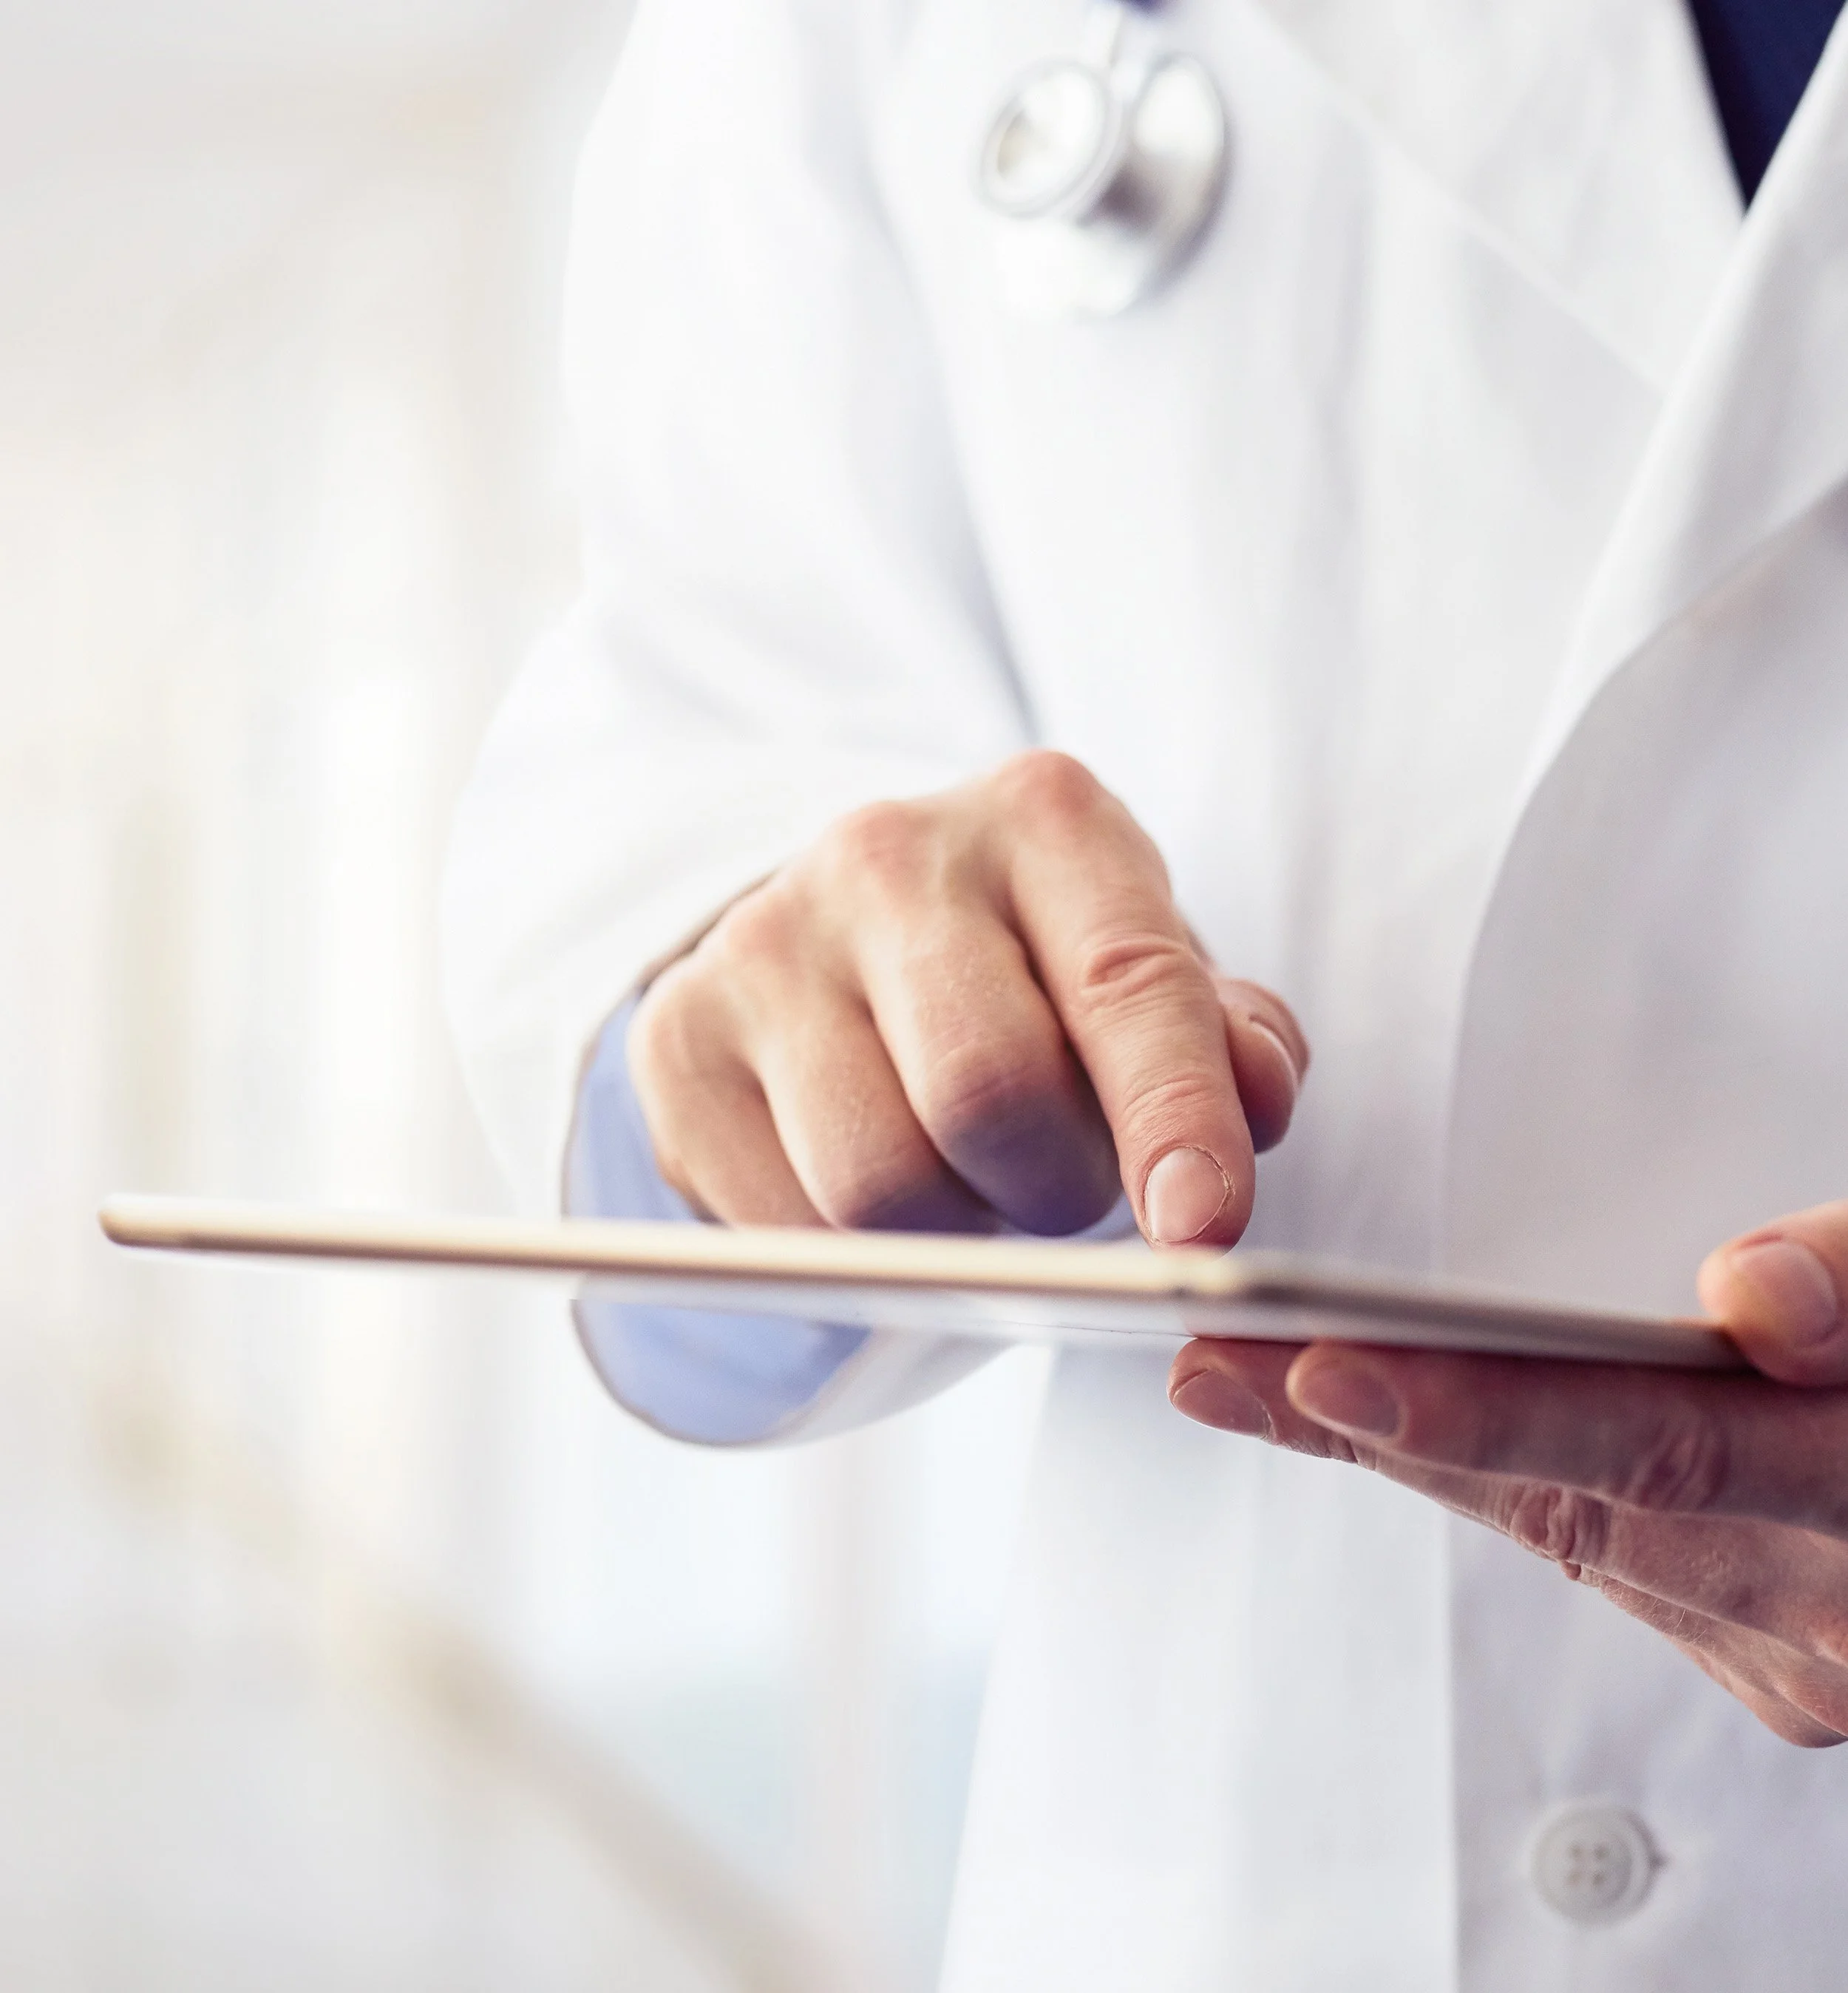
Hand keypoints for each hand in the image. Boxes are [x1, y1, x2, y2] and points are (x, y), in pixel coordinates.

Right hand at [630, 751, 1307, 1240]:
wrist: (845, 935)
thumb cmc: (1031, 968)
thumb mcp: (1144, 974)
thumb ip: (1224, 1038)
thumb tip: (1257, 1095)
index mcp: (1041, 818)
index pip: (1127, 984)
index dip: (1174, 1118)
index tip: (1205, 1229)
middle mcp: (889, 856)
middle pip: (986, 1092)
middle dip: (1054, 1190)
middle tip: (1063, 1189)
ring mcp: (764, 942)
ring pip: (875, 1183)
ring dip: (953, 1231)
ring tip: (968, 1179)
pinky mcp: (677, 1040)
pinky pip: (784, 1227)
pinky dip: (856, 1255)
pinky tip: (876, 1184)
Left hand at [1168, 1201, 1847, 1745]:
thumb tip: (1754, 1301)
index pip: (1651, 1446)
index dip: (1476, 1408)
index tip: (1320, 1361)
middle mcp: (1839, 1607)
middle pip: (1576, 1498)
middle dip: (1380, 1427)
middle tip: (1213, 1361)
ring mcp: (1810, 1646)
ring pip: (1571, 1530)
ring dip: (1409, 1452)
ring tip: (1248, 1378)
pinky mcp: (1781, 1648)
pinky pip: (1606, 1551)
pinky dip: (1492, 1479)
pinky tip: (1381, 1424)